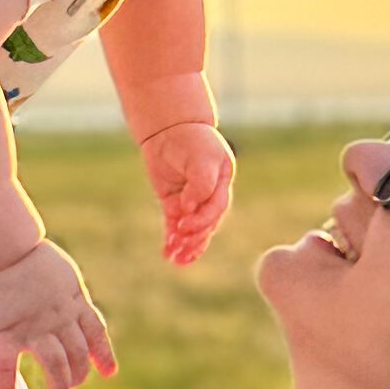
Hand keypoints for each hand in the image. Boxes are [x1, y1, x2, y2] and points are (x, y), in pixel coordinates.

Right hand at [0, 238, 117, 388]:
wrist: (1, 249)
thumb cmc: (29, 257)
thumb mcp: (65, 275)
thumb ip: (72, 295)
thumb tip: (78, 306)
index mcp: (75, 303)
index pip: (96, 334)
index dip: (103, 355)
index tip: (109, 373)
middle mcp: (59, 319)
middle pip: (77, 355)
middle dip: (78, 375)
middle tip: (71, 387)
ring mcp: (33, 327)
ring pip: (54, 364)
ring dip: (58, 384)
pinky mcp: (5, 332)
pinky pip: (6, 365)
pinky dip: (6, 385)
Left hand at [140, 120, 235, 267]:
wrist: (170, 128)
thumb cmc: (191, 140)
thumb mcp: (202, 158)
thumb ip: (201, 184)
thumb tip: (188, 209)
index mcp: (222, 185)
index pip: (216, 209)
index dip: (202, 219)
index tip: (184, 222)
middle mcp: (209, 196)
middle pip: (206, 224)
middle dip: (194, 238)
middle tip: (181, 249)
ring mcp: (190, 201)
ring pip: (191, 229)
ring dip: (185, 245)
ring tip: (176, 259)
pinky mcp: (173, 203)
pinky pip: (174, 226)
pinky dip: (171, 239)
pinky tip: (167, 253)